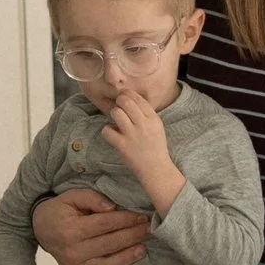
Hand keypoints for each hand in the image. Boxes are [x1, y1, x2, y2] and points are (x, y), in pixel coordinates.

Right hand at [31, 186, 149, 264]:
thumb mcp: (72, 196)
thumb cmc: (61, 210)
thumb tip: (112, 208)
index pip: (106, 224)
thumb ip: (92, 198)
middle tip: (149, 230)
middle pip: (109, 244)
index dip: (126, 220)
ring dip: (126, 259)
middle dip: (132, 236)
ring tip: (142, 249)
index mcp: (72, 229)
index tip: (142, 216)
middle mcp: (73, 251)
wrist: (41, 226)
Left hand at [97, 84, 183, 214]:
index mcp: (153, 118)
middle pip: (125, 101)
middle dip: (119, 102)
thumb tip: (130, 98)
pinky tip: (113, 135)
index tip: (124, 98)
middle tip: (118, 108)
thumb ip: (146, 113)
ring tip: (116, 121)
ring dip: (113, 115)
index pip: (138, 98)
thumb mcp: (157, 126)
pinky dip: (107, 131)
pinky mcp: (122, 145)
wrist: (155, 169)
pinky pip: (107, 130)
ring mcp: (132, 135)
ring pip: (116, 113)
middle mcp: (143, 124)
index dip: (128, 94)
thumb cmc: (155, 147)